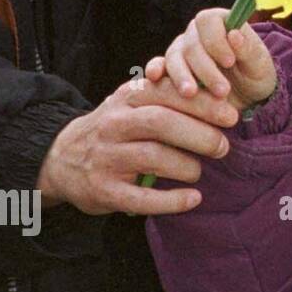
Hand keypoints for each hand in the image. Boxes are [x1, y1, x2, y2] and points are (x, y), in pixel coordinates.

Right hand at [36, 78, 238, 215]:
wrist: (60, 157)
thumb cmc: (115, 127)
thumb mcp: (132, 101)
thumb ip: (167, 91)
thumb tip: (217, 90)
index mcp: (126, 98)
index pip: (168, 93)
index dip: (203, 103)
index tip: (231, 115)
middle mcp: (114, 124)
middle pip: (162, 123)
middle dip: (200, 135)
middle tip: (222, 146)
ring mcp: (106, 158)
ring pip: (153, 157)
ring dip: (186, 166)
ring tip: (198, 171)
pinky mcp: (103, 190)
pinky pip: (142, 198)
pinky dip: (172, 201)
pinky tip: (193, 199)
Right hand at [145, 9, 276, 111]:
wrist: (246, 97)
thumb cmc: (255, 74)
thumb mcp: (259, 64)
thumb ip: (248, 48)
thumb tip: (234, 34)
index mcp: (219, 22)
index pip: (208, 20)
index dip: (216, 40)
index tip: (229, 62)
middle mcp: (196, 33)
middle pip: (191, 44)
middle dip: (205, 68)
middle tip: (222, 90)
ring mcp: (180, 50)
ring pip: (174, 57)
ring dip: (182, 76)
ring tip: (192, 94)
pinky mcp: (170, 69)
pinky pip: (158, 65)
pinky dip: (155, 69)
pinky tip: (155, 77)